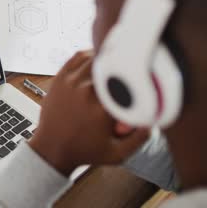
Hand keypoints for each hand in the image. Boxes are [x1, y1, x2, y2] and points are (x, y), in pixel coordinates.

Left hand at [29, 50, 148, 175]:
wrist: (52, 149)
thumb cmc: (83, 151)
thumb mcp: (117, 153)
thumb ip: (140, 138)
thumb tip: (154, 118)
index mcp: (102, 108)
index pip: (128, 81)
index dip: (138, 77)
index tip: (143, 79)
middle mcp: (86, 92)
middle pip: (113, 65)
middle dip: (123, 67)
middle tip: (129, 71)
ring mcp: (71, 83)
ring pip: (96, 57)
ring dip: (108, 60)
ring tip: (115, 65)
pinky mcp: (61, 79)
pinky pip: (78, 57)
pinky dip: (90, 54)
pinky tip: (98, 60)